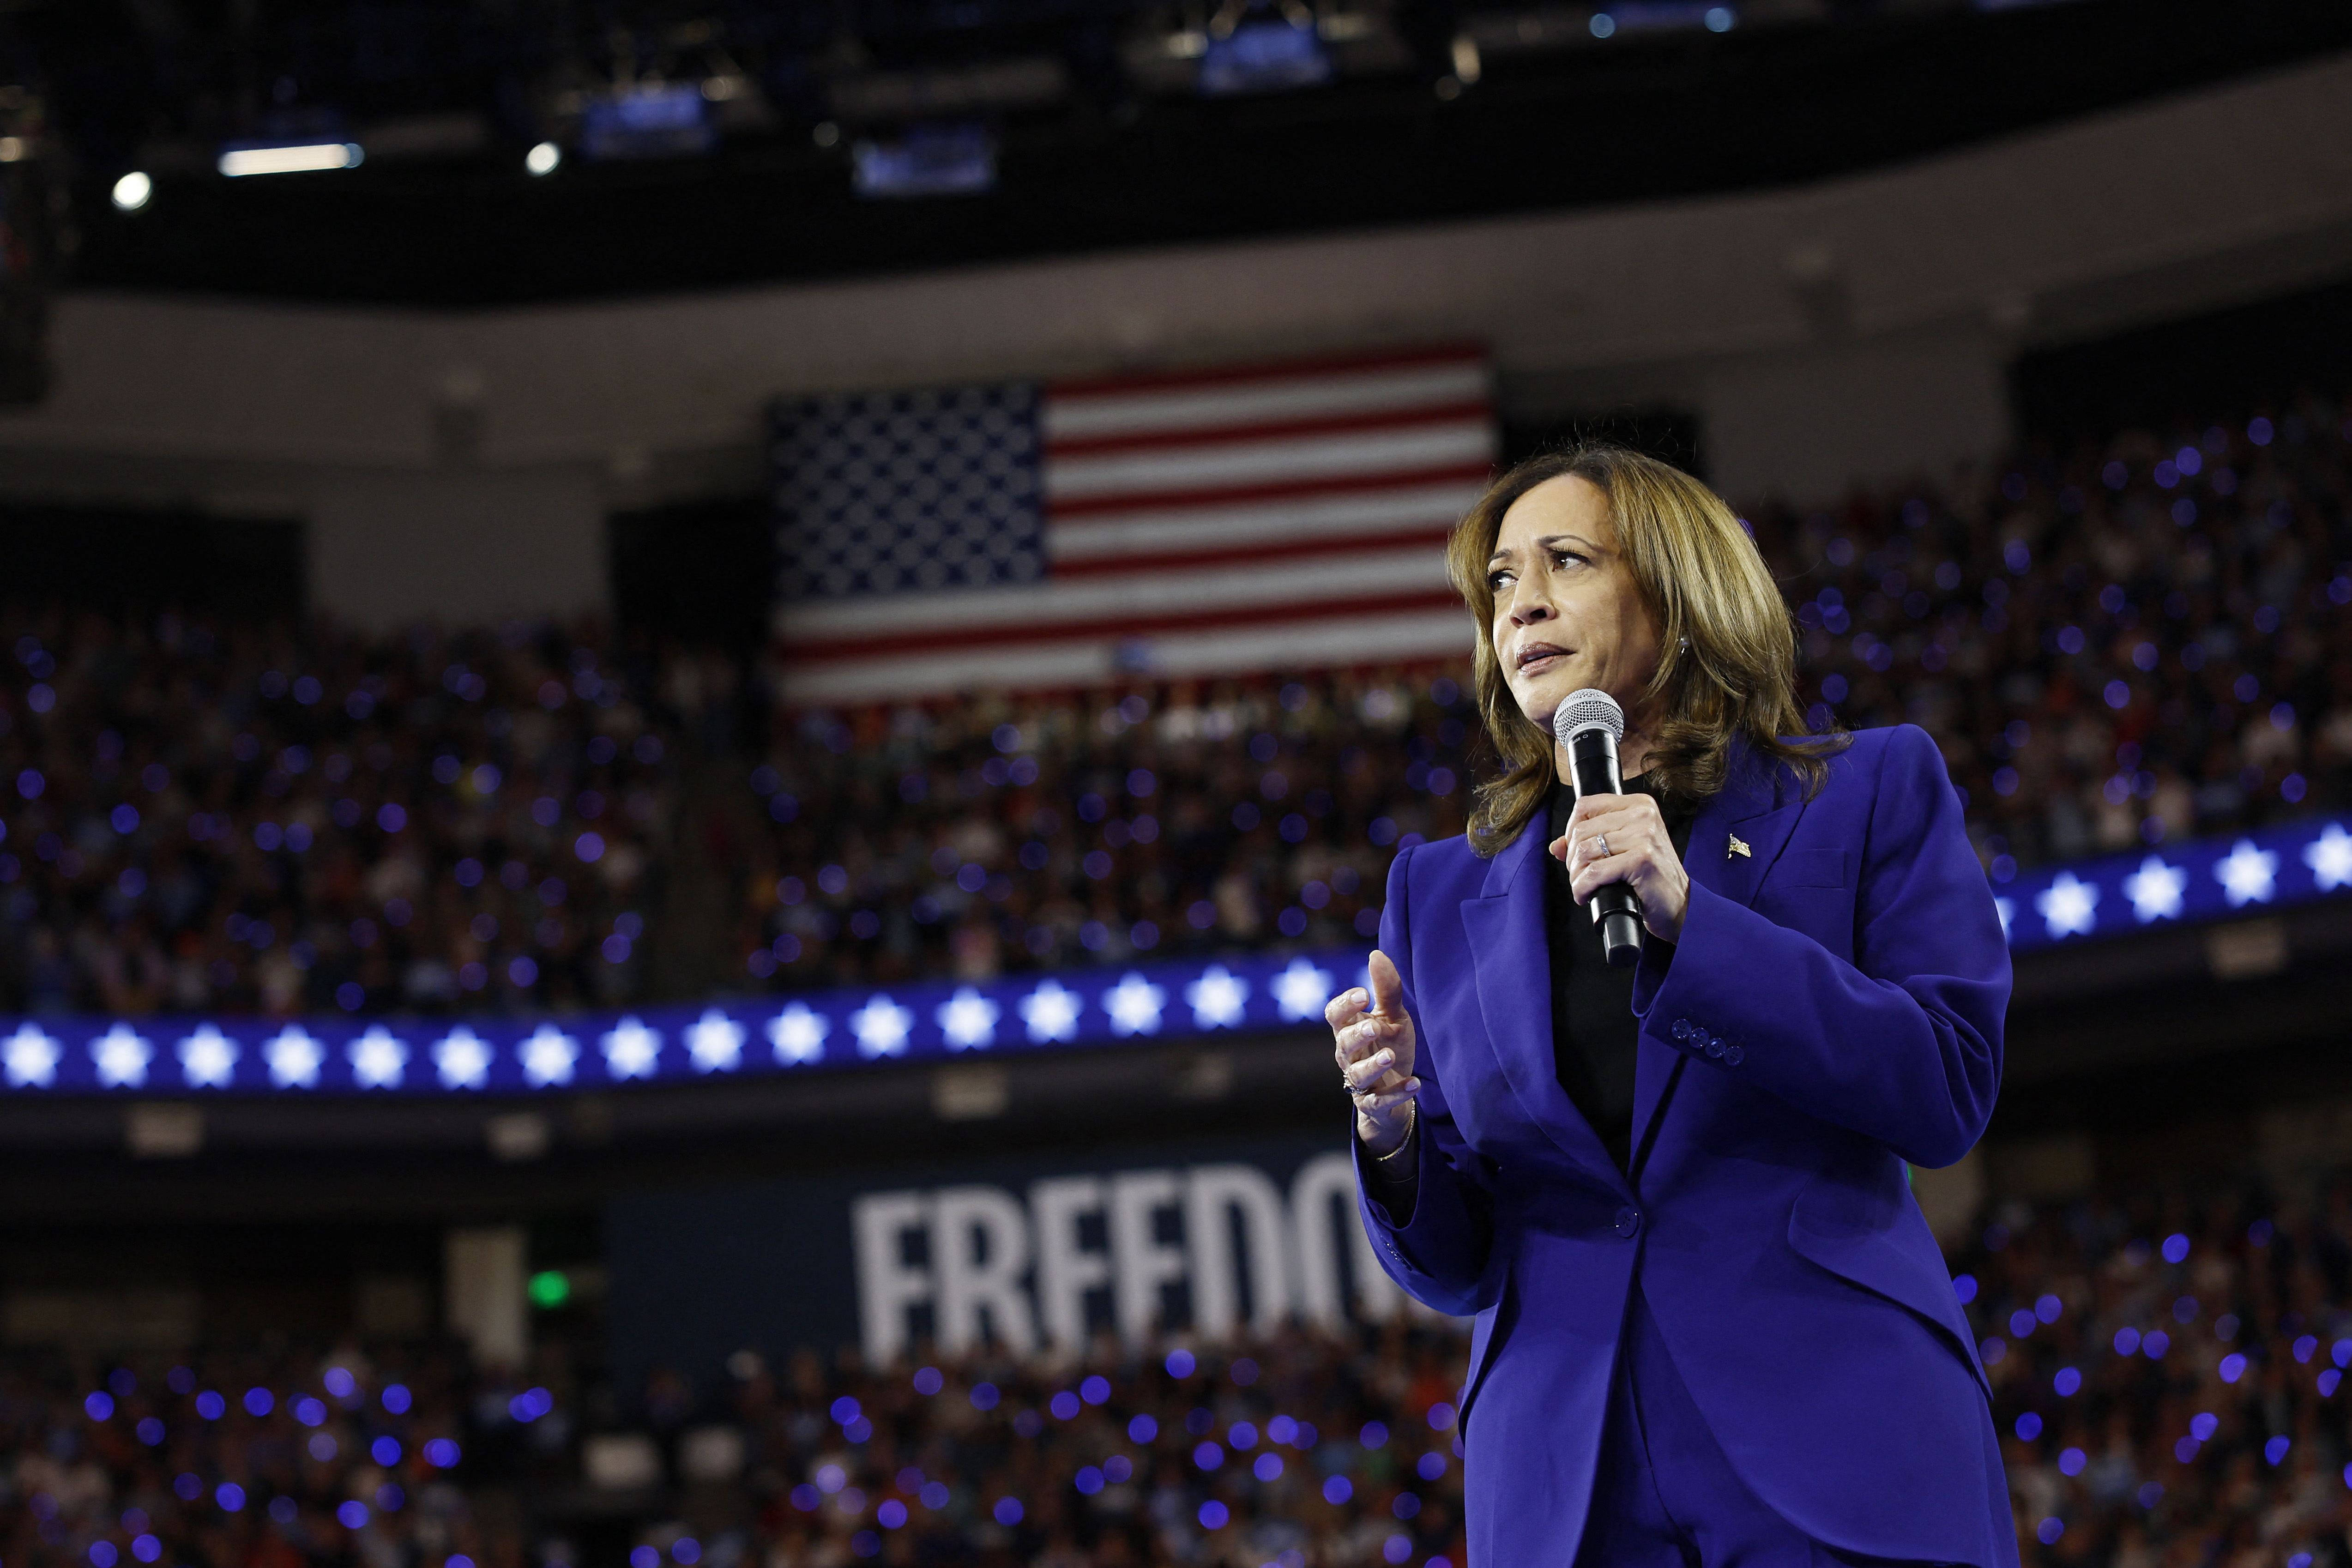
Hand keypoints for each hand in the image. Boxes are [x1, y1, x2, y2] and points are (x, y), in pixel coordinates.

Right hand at [1326, 949, 1420, 1155]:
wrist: (1399, 1086)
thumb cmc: (1390, 1042)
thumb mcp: (1393, 1016)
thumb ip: (1386, 989)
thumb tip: (1375, 954)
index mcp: (1349, 1029)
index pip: (1335, 1016)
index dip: (1345, 1006)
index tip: (1363, 994)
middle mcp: (1349, 1055)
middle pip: (1343, 1045)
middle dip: (1357, 1035)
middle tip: (1375, 1026)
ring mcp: (1360, 1081)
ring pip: (1357, 1075)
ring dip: (1373, 1065)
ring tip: (1390, 1055)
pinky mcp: (1373, 1104)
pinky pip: (1380, 1101)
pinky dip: (1397, 1093)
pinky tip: (1415, 1083)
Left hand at [1553, 792, 1690, 943]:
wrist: (1681, 906)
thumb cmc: (1651, 879)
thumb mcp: (1622, 851)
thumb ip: (1589, 842)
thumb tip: (1556, 845)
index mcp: (1639, 805)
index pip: (1585, 806)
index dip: (1571, 832)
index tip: (1576, 853)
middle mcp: (1643, 814)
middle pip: (1581, 830)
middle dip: (1573, 859)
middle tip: (1581, 877)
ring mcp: (1644, 835)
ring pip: (1584, 851)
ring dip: (1576, 876)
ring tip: (1584, 888)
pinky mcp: (1642, 859)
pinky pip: (1594, 872)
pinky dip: (1582, 888)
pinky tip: (1586, 896)